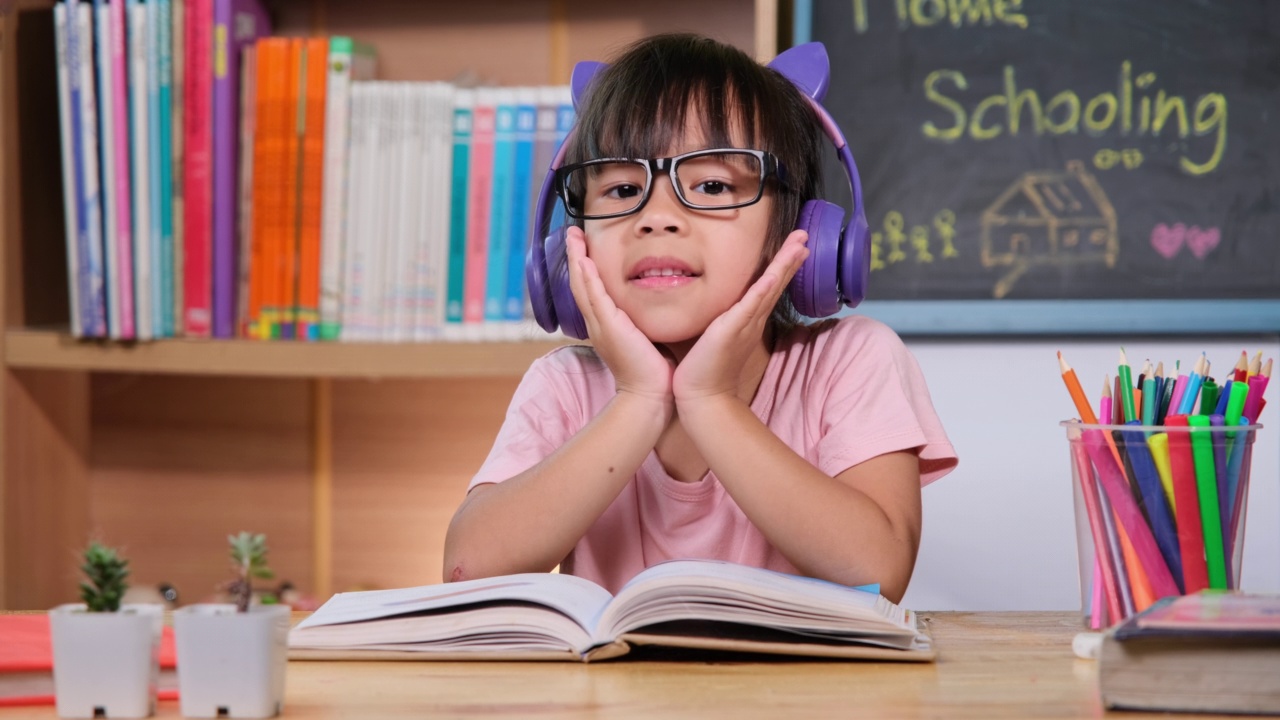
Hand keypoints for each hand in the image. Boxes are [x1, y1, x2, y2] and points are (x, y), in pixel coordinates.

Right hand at [565, 227, 674, 412]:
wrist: (649, 395)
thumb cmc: (653, 371)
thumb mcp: (647, 338)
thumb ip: (645, 321)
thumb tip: (656, 307)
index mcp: (606, 325)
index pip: (591, 290)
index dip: (586, 267)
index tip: (585, 247)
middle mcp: (598, 324)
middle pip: (580, 283)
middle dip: (576, 256)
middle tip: (573, 233)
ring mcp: (601, 325)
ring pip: (583, 286)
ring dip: (577, 259)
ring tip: (573, 237)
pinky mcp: (609, 327)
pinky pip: (594, 297)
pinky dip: (587, 277)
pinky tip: (584, 260)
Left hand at [673, 231, 809, 406]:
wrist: (702, 396)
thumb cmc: (705, 368)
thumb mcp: (716, 335)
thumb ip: (721, 320)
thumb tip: (719, 308)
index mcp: (748, 319)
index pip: (768, 286)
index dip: (783, 266)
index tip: (796, 246)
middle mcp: (752, 319)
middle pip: (776, 282)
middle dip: (790, 258)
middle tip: (803, 235)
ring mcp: (745, 324)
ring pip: (770, 288)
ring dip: (785, 265)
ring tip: (799, 245)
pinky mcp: (732, 329)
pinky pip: (751, 305)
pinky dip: (764, 289)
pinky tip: (774, 274)